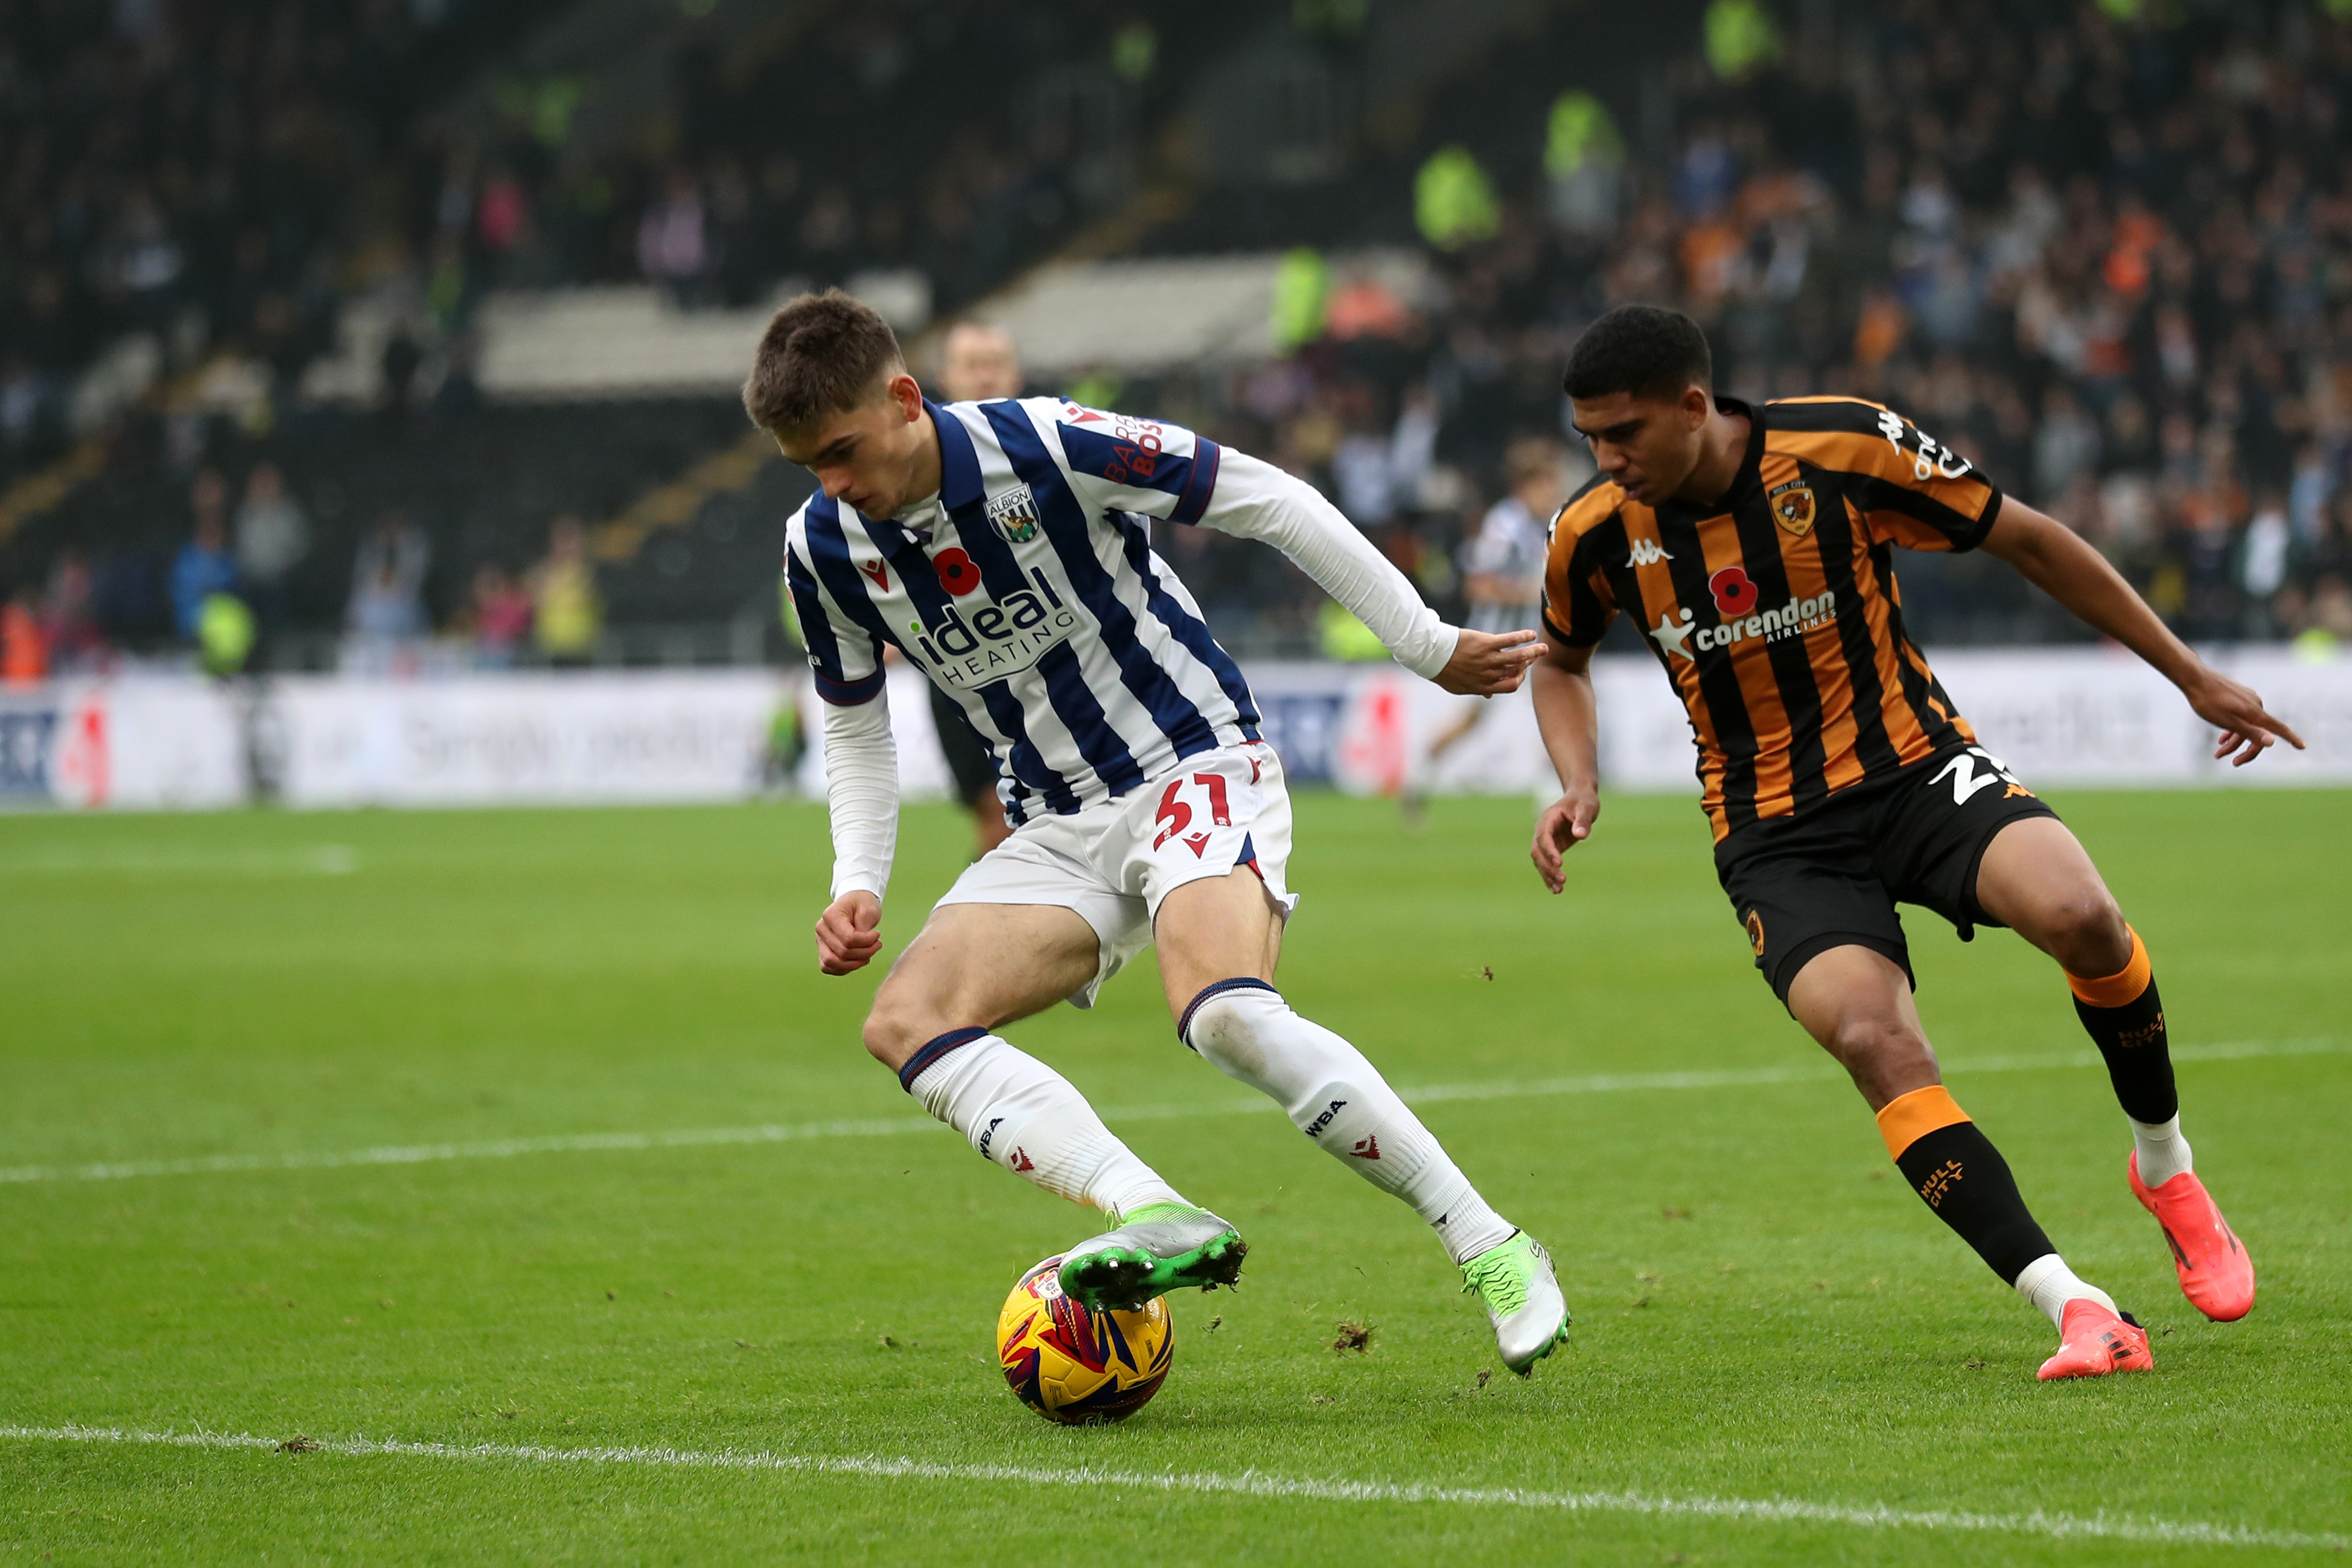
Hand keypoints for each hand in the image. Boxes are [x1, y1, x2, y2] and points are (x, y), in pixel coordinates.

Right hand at [815, 890, 882, 973]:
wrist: (855, 903)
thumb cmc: (862, 904)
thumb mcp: (868, 910)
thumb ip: (864, 929)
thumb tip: (862, 947)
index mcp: (830, 916)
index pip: (849, 939)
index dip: (867, 942)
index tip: (877, 934)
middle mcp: (821, 929)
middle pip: (842, 953)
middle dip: (865, 953)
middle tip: (877, 944)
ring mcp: (820, 941)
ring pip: (833, 963)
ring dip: (855, 964)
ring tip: (868, 954)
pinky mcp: (823, 951)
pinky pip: (828, 967)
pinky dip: (844, 968)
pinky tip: (858, 960)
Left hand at [1436, 628, 1547, 694]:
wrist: (1432, 655)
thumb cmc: (1445, 671)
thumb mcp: (1461, 687)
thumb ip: (1478, 690)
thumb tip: (1490, 696)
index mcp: (1483, 686)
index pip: (1510, 686)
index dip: (1519, 679)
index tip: (1521, 672)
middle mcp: (1489, 674)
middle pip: (1517, 671)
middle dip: (1528, 664)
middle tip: (1535, 656)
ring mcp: (1488, 659)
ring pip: (1518, 658)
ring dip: (1534, 653)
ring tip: (1544, 648)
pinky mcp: (1486, 644)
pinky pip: (1510, 641)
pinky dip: (1523, 637)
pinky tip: (1531, 634)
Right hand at [1529, 786, 1599, 893]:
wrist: (1579, 799)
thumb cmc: (1583, 801)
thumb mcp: (1587, 807)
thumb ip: (1583, 821)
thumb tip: (1580, 835)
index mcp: (1548, 818)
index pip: (1543, 836)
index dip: (1549, 851)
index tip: (1560, 864)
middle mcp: (1542, 830)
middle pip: (1537, 851)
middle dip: (1547, 866)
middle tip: (1563, 879)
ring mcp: (1545, 840)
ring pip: (1539, 860)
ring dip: (1547, 875)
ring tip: (1559, 889)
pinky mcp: (1551, 848)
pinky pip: (1546, 864)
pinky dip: (1549, 876)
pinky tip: (1557, 889)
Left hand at [2183, 668, 2305, 767]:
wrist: (2195, 679)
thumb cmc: (2209, 703)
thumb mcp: (2228, 722)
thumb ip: (2250, 732)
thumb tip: (2271, 742)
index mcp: (2256, 713)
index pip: (2279, 729)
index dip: (2292, 738)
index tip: (2302, 746)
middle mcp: (2256, 705)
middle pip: (2259, 732)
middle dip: (2246, 749)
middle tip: (2233, 763)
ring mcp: (2248, 699)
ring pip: (2247, 725)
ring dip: (2235, 742)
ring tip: (2218, 753)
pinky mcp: (2239, 696)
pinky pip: (2241, 717)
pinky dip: (2233, 729)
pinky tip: (2222, 737)